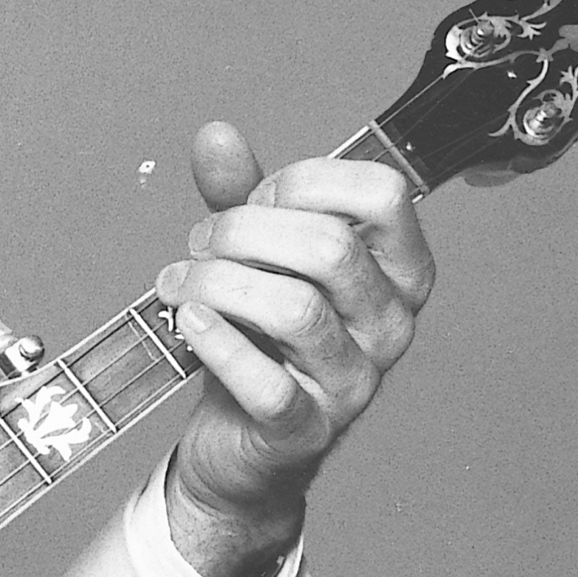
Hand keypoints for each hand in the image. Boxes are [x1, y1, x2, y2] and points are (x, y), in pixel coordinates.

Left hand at [154, 121, 435, 576]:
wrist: (240, 441)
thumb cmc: (260, 338)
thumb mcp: (256, 256)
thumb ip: (241, 195)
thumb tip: (216, 135)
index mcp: (397, 270)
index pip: (382, 194)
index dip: (305, 181)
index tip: (256, 198)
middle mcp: (390, 324)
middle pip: (328, 247)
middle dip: (244, 230)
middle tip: (200, 245)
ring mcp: (353, 381)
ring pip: (293, 308)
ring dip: (218, 282)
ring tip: (179, 284)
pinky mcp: (303, 430)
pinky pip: (266, 383)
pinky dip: (217, 343)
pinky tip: (189, 322)